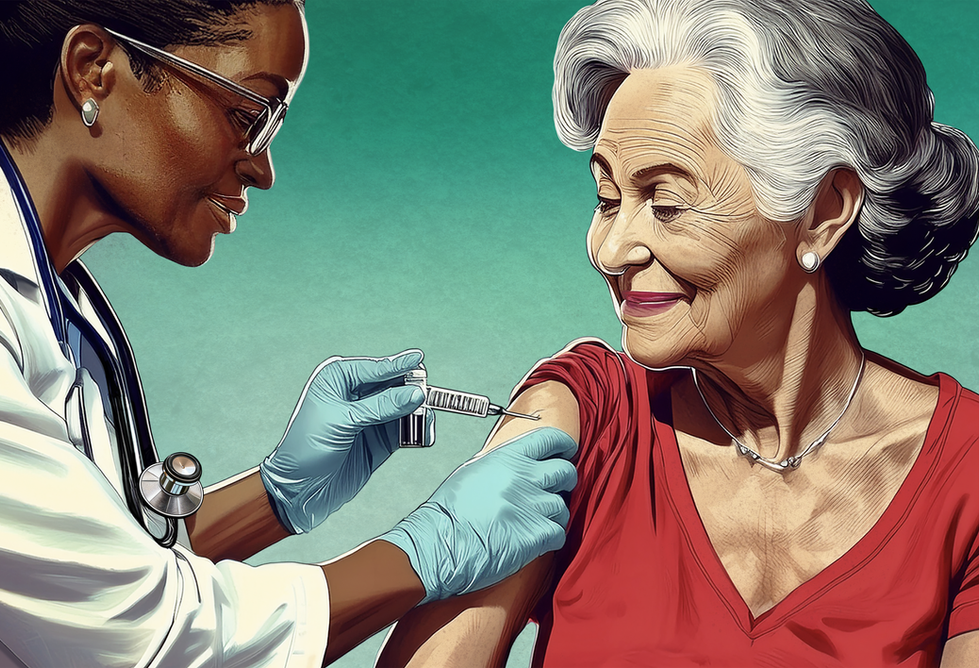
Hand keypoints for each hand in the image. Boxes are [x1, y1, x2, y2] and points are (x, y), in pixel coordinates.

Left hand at [260, 350, 429, 533]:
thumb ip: (382, 406)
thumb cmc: (307, 448)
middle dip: (411, 390)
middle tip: (428, 396)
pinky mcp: (380, 440)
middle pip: (394, 385)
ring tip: (426, 420)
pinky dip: (417, 432)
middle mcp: (356, 394)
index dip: (399, 366)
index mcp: (339, 379)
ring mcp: (370, 418)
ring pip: (403, 408)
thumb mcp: (344, 421)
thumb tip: (415, 393)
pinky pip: (405, 431)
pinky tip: (424, 434)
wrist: (300, 490)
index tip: (419, 359)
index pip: (376, 368)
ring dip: (417, 414)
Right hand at [381, 427, 577, 603]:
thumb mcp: (473, 472)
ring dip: (554, 516)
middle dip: (565, 482)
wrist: (435, 545)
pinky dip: (551, 539)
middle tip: (556, 491)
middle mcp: (522, 477)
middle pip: (565, 472)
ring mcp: (531, 506)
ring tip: (535, 523)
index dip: (564, 445)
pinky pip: (559, 533)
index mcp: (507, 458)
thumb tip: (520, 464)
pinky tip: (536, 541)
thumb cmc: (447, 512)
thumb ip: (502, 464)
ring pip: (563, 506)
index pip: (550, 438)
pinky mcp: (535, 535)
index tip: (566, 452)